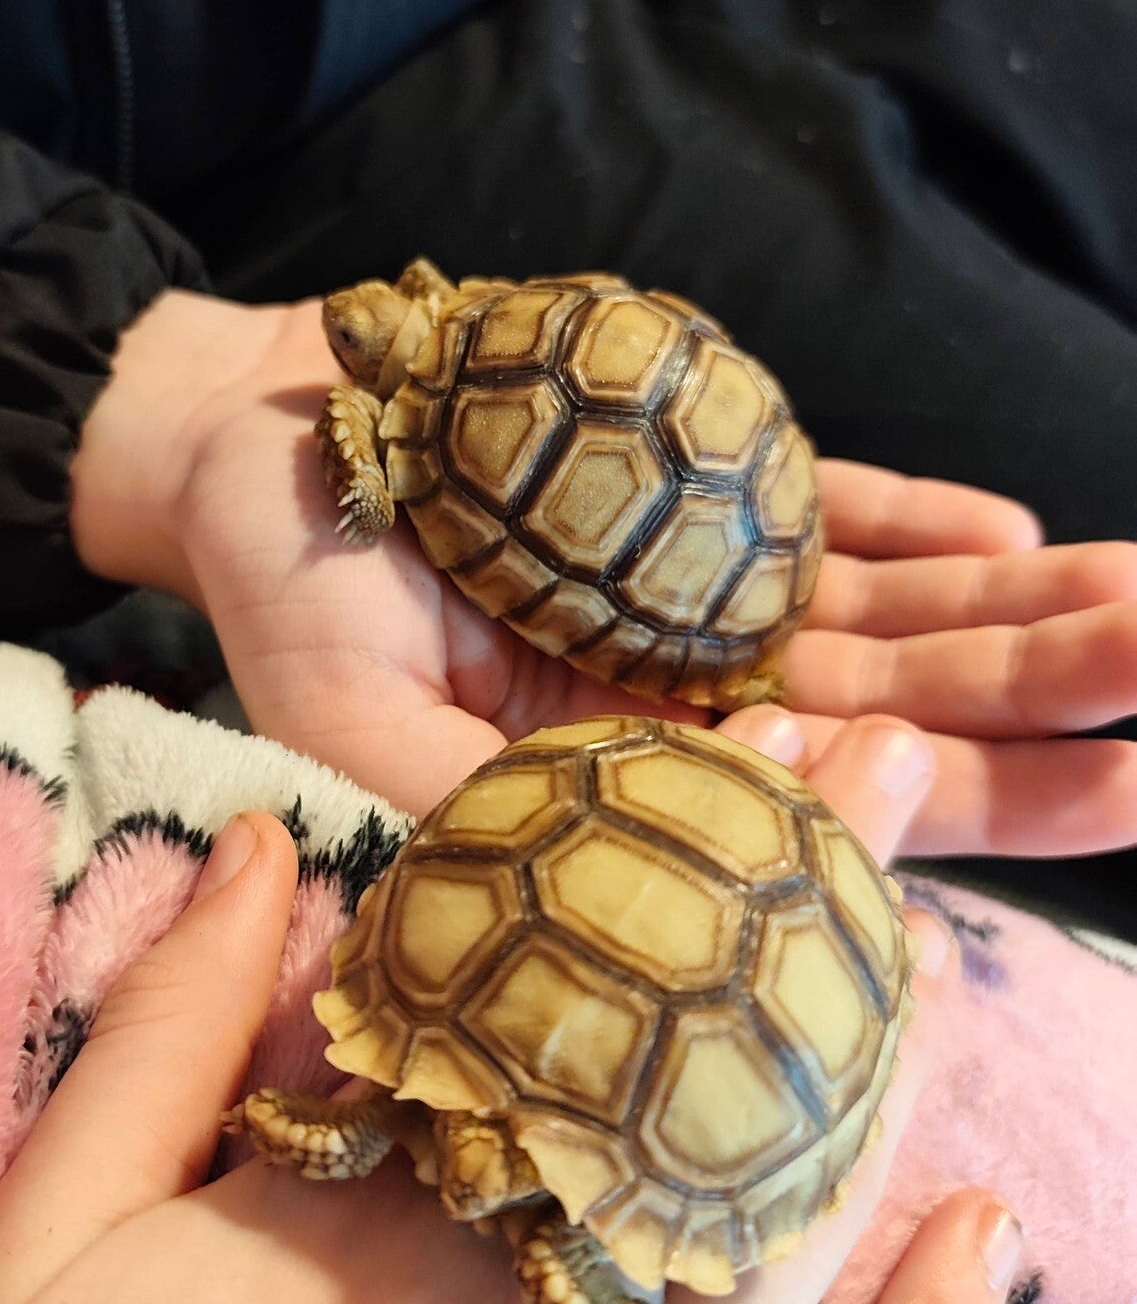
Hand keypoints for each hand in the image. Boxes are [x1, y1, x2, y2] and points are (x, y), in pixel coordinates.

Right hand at [0, 718, 1016, 1303]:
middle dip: (788, 899)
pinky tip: (978, 1226)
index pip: (552, 982)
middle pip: (696, 1064)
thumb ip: (165, 1037)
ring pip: (796, 1217)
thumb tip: (274, 845)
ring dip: (869, 1053)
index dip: (650, 850)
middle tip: (866, 765)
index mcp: (388, 1214)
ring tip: (918, 921)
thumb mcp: (41, 1246)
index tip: (736, 736)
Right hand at [72, 290, 1136, 847]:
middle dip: (1047, 698)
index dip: (974, 806)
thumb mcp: (350, 724)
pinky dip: (914, 518)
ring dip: (1023, 605)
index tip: (1125, 784)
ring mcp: (698, 589)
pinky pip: (819, 508)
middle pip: (896, 710)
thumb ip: (482, 806)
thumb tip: (676, 863)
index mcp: (620, 778)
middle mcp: (684, 697)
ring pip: (886, 612)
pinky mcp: (689, 482)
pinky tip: (1015, 527)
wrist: (253, 440)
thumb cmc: (284, 588)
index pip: (822, 815)